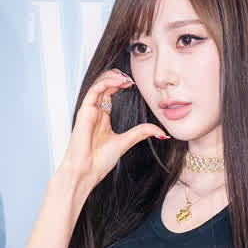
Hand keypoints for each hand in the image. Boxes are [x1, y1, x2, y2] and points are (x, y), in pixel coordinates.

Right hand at [57, 69, 168, 190]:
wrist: (86, 171)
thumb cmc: (99, 161)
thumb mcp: (126, 142)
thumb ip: (141, 133)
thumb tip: (162, 132)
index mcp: (102, 117)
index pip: (109, 92)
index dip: (120, 84)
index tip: (134, 83)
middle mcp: (95, 112)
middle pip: (103, 85)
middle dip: (117, 77)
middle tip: (131, 77)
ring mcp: (89, 111)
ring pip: (98, 84)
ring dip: (112, 77)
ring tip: (126, 77)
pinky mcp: (84, 111)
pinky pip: (94, 90)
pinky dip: (106, 83)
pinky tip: (119, 82)